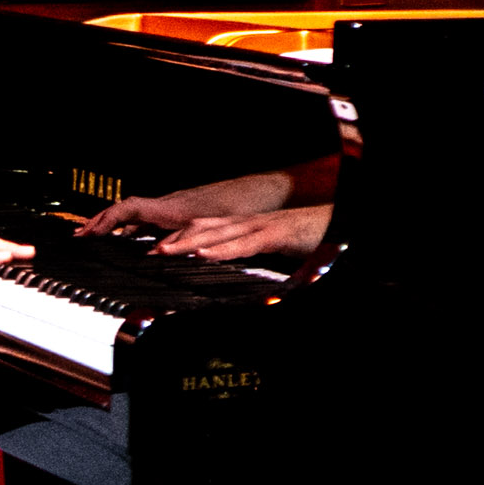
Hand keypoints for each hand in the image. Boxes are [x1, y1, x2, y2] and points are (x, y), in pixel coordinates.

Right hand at [87, 171, 298, 234]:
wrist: (267, 190)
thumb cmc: (244, 205)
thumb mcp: (213, 228)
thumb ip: (183, 242)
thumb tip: (154, 255)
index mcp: (171, 208)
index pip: (126, 209)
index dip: (103, 220)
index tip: (85, 233)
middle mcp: (170, 205)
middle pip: (125, 211)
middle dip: (100, 223)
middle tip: (80, 237)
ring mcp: (176, 207)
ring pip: (138, 215)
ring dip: (117, 227)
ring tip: (98, 239)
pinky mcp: (186, 212)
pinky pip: (152, 220)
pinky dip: (138, 229)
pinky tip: (136, 242)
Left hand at [146, 204, 331, 261]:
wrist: (335, 223)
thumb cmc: (306, 235)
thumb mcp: (269, 245)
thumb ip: (247, 251)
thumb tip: (226, 262)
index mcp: (244, 225)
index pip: (205, 228)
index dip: (179, 237)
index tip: (157, 250)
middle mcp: (246, 222)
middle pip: (203, 228)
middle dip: (174, 239)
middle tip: (149, 253)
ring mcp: (259, 227)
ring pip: (218, 233)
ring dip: (189, 243)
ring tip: (165, 252)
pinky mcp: (274, 235)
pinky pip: (243, 243)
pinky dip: (222, 249)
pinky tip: (205, 254)